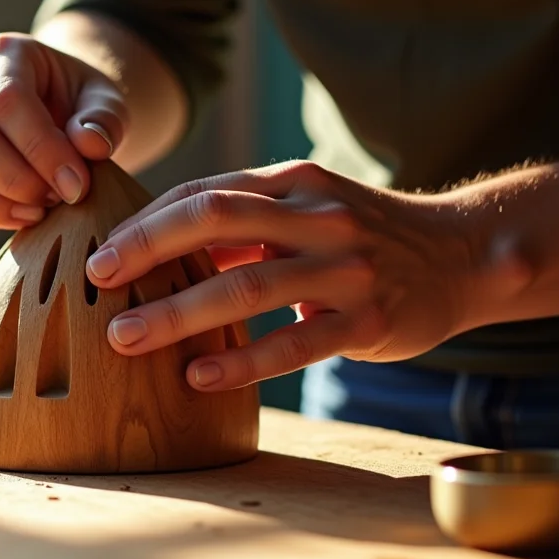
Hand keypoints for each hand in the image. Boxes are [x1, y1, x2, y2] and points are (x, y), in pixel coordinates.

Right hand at [0, 32, 128, 231]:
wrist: (59, 112)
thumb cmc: (81, 105)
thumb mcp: (107, 101)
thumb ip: (105, 119)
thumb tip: (88, 143)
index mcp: (5, 53)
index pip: (7, 100)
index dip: (42, 150)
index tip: (76, 186)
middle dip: (13, 180)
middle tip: (55, 200)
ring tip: (33, 213)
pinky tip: (13, 214)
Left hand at [83, 160, 478, 389]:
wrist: (461, 254)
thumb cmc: (359, 233)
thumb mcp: (304, 208)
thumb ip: (239, 220)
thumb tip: (151, 242)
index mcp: (293, 182)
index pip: (204, 192)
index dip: (146, 220)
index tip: (99, 248)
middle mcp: (318, 216)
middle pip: (216, 220)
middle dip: (147, 247)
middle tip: (97, 277)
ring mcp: (346, 268)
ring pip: (247, 286)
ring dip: (177, 312)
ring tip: (124, 336)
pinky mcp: (369, 321)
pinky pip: (294, 343)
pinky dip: (241, 361)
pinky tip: (197, 377)